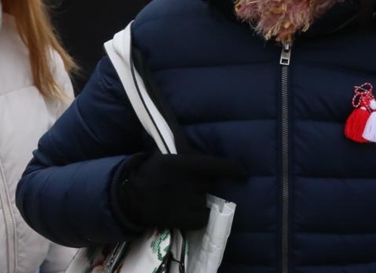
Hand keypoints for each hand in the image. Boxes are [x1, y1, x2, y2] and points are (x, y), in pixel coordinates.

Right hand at [115, 153, 245, 230]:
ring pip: (205, 200)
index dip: (231, 169)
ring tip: (181, 197)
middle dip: (201, 183)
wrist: (131, 198)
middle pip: (208, 183)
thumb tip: (205, 155)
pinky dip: (198, 214)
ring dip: (198, 198)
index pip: (214, 165)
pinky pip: (202, 216)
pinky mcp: (184, 220)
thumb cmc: (149, 174)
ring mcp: (186, 203)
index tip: (243, 172)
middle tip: (186, 183)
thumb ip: (185, 156)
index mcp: (182, 164)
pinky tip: (185, 210)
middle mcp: (187, 183)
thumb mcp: (165, 157)